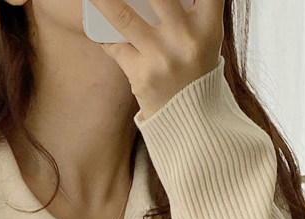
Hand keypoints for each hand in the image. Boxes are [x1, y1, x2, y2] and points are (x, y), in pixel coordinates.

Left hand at [90, 0, 224, 119]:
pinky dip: (102, 34)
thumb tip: (150, 1)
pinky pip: (113, 46)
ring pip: (123, 16)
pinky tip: (96, 25)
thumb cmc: (197, 70)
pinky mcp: (141, 75)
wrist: (195, 121)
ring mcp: (161, 57)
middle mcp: (186, 37)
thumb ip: (191, 8)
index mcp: (208, 24)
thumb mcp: (206, 36)